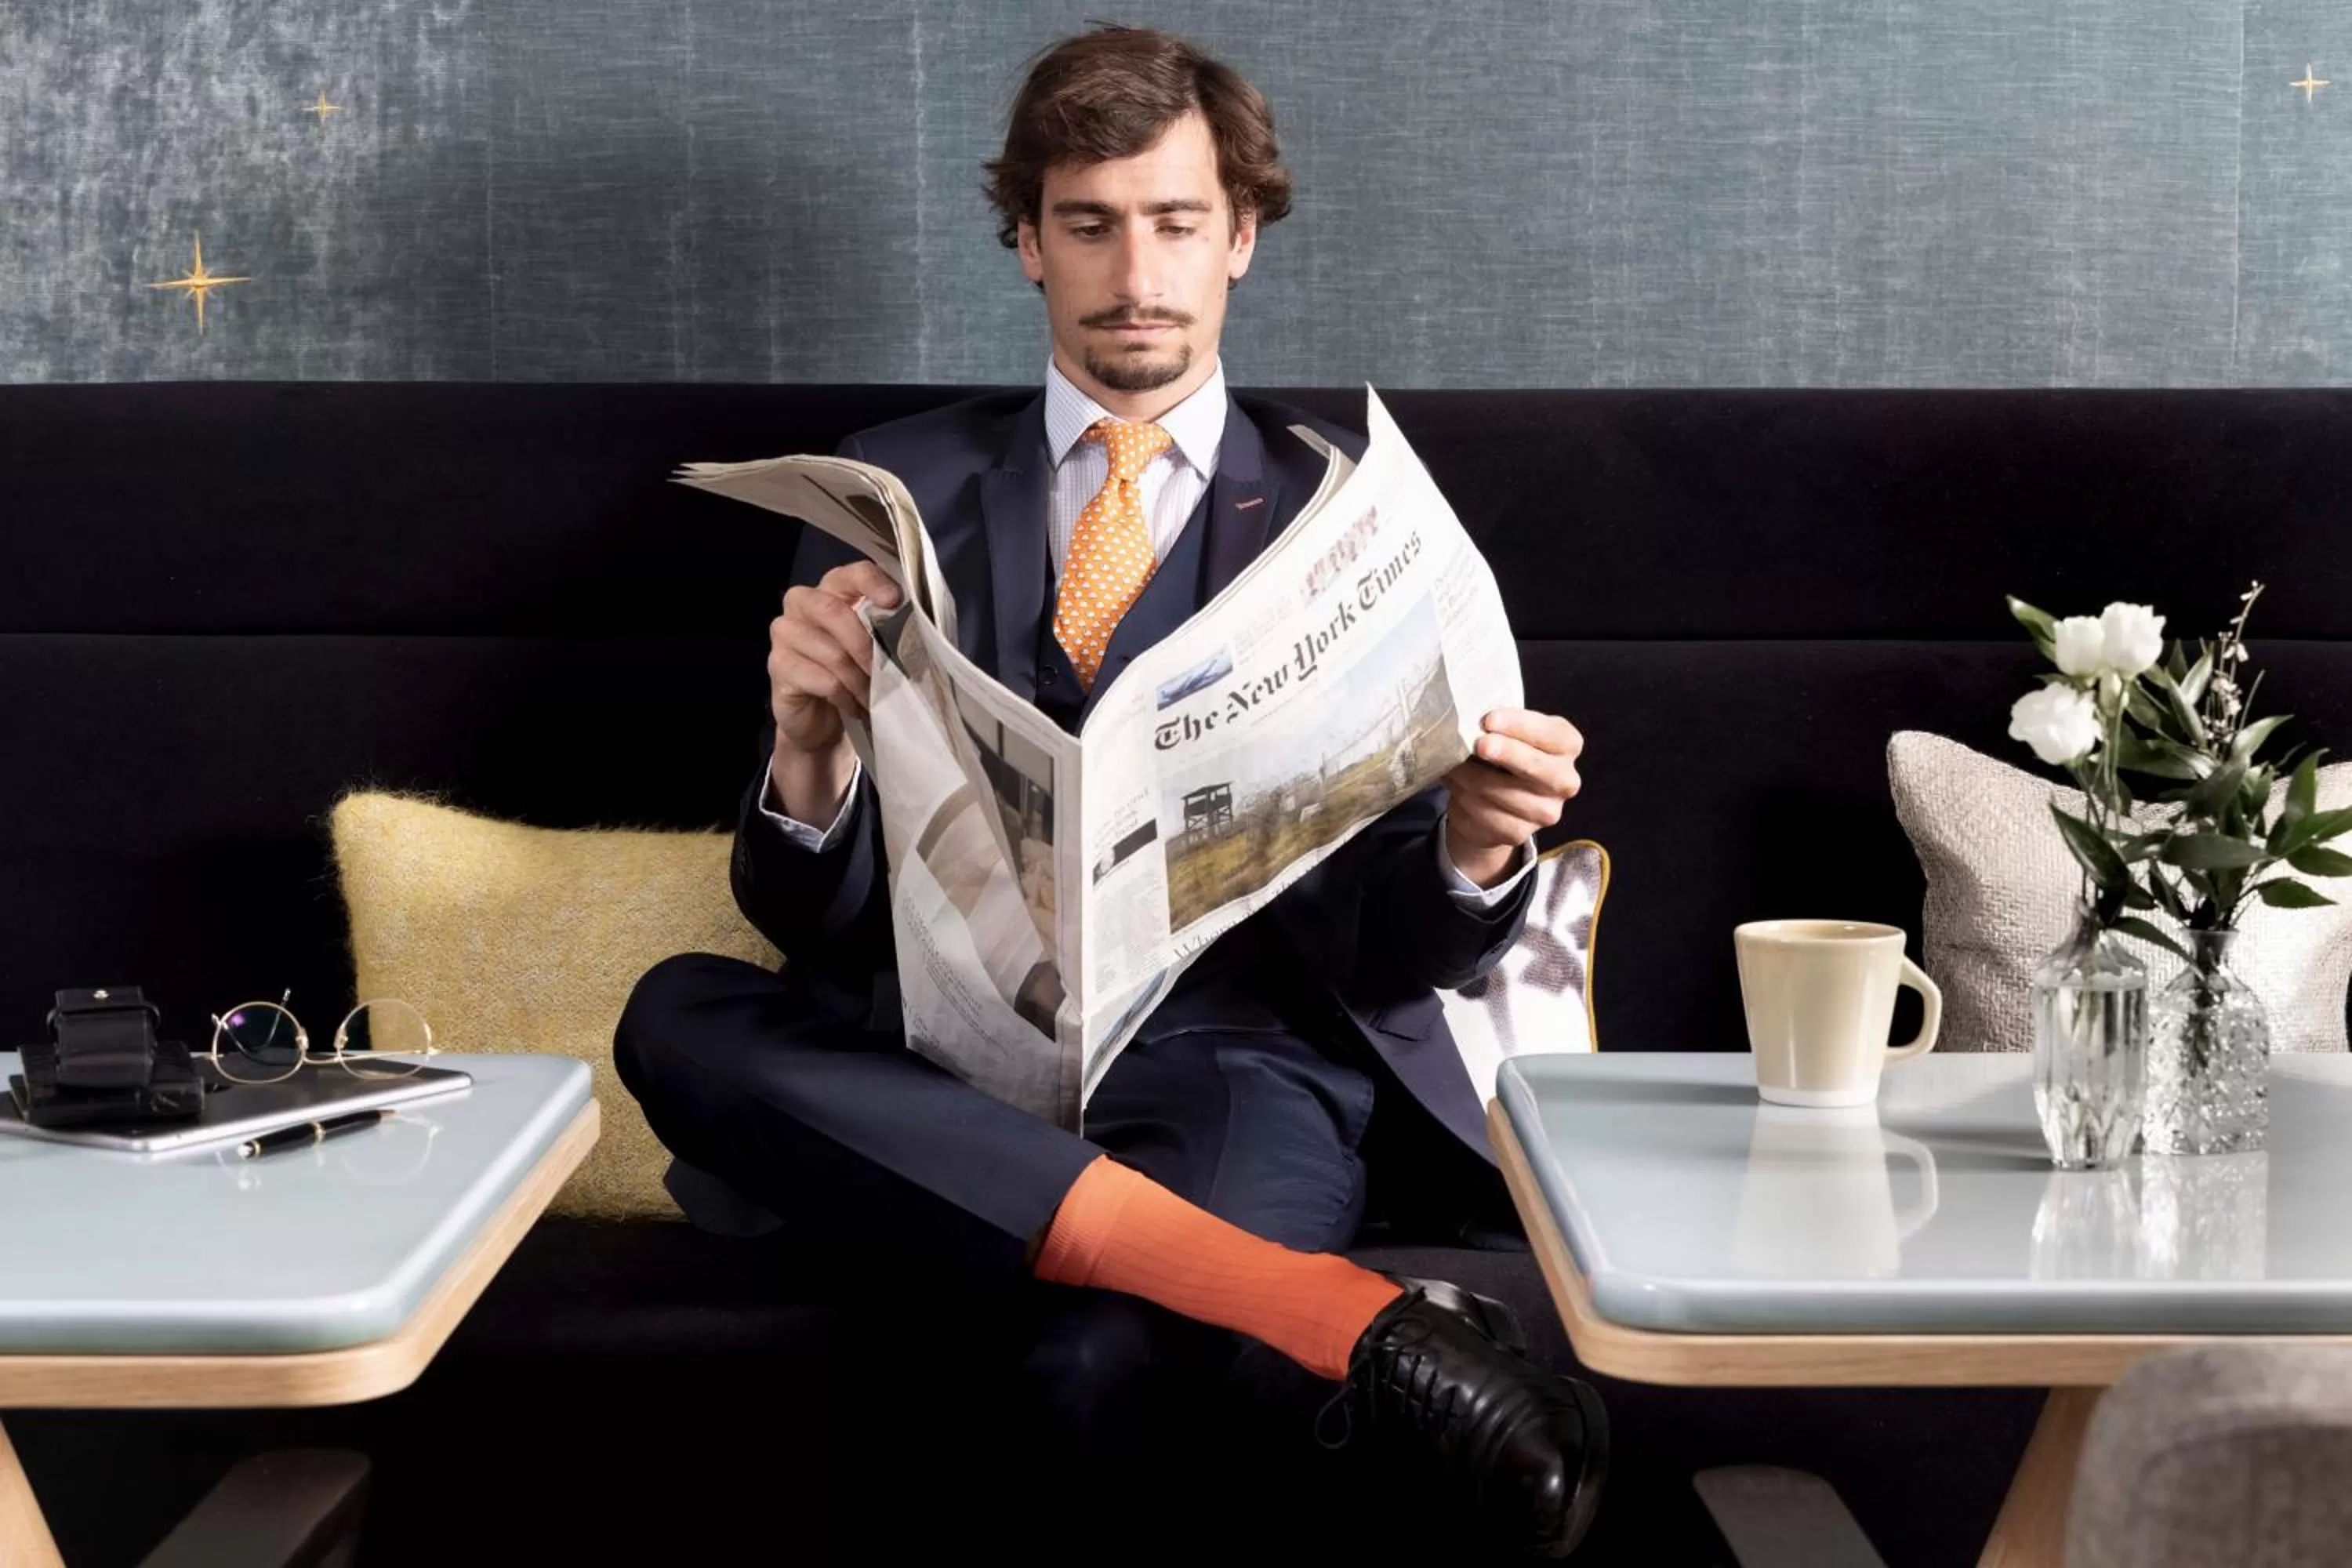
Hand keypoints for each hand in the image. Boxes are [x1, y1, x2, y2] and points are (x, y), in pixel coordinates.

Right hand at [767, 562, 900, 821]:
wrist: (820, 721)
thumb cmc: (853, 676)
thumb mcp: (875, 649)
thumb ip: (888, 629)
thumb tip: (917, 626)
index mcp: (833, 589)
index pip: (852, 573)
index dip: (873, 583)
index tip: (895, 601)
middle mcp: (802, 603)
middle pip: (833, 610)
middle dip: (866, 645)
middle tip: (887, 672)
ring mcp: (785, 632)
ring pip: (832, 652)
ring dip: (861, 680)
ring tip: (874, 698)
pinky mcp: (778, 666)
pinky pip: (823, 680)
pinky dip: (846, 697)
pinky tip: (853, 706)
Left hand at [1442, 709, 1584, 887]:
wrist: (1493, 799)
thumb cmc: (1502, 753)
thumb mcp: (1506, 732)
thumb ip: (1500, 725)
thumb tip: (1470, 721)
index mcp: (1567, 746)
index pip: (1554, 735)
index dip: (1522, 726)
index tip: (1489, 720)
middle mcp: (1565, 781)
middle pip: (1538, 768)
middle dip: (1507, 754)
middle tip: (1480, 744)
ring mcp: (1546, 812)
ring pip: (1505, 794)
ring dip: (1472, 777)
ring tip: (1453, 764)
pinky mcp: (1520, 833)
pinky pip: (1487, 815)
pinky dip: (1465, 798)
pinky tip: (1456, 786)